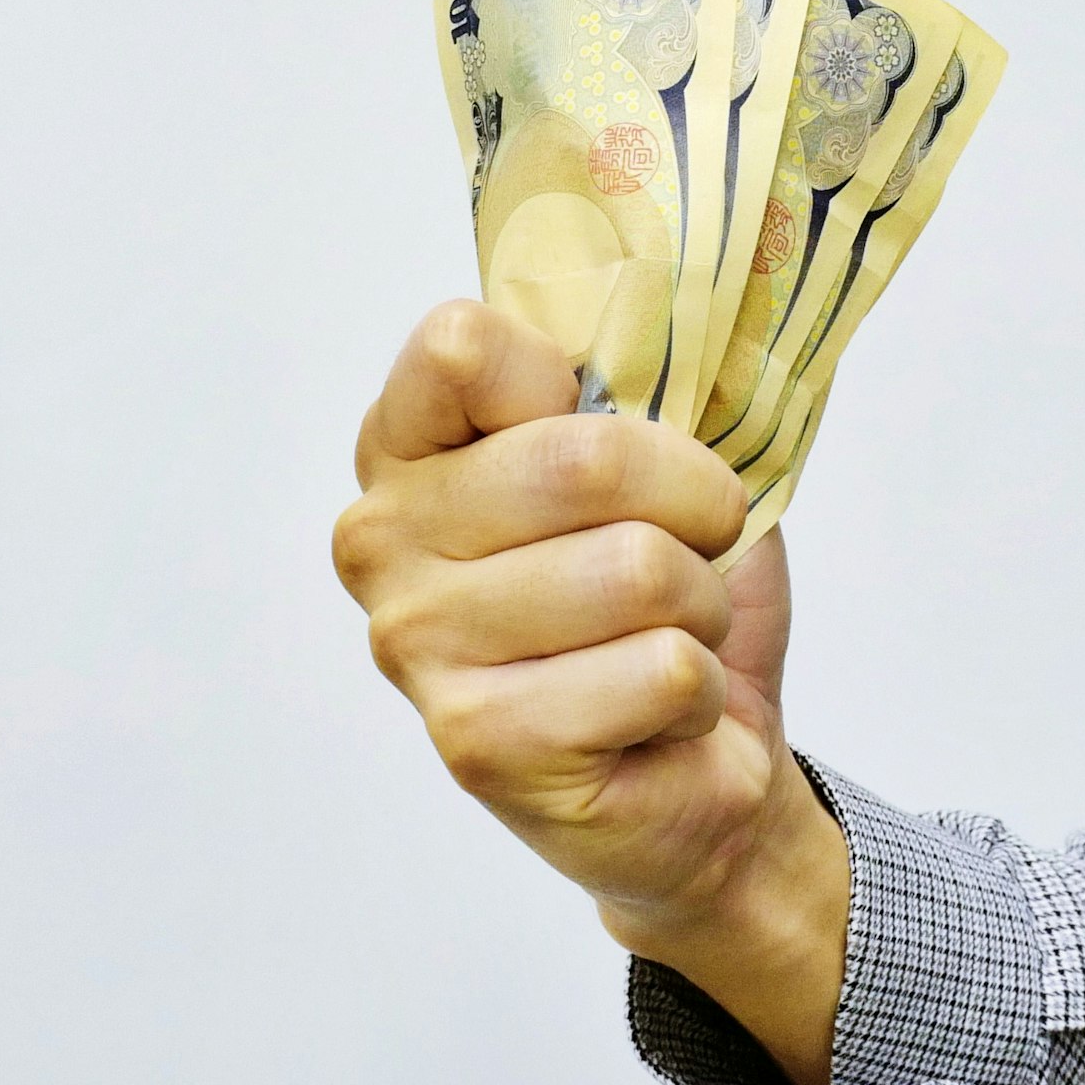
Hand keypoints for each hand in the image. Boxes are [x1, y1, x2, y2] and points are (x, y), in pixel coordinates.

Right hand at [333, 300, 847, 1084]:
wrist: (703, 779)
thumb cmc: (673, 612)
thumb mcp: (665, 471)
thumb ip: (632, 387)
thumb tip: (672, 304)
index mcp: (409, 447)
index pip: (464, 344)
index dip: (591, 389)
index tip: (623, 437)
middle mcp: (381, 539)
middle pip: (580, 456)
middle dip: (694, 508)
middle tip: (693, 556)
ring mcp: (416, 645)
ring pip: (636, 569)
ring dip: (698, 609)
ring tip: (667, 642)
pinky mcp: (477, 741)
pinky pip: (659, 668)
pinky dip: (695, 691)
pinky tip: (653, 718)